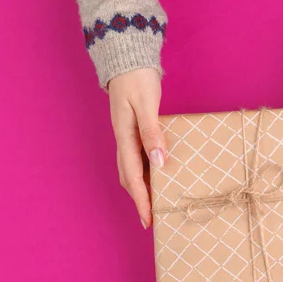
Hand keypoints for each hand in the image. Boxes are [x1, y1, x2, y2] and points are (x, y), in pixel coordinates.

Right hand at [108, 68, 165, 229]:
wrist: (127, 61)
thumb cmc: (137, 80)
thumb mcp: (146, 104)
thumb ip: (151, 133)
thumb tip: (159, 162)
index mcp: (125, 138)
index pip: (133, 177)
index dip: (141, 200)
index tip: (148, 220)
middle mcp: (123, 141)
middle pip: (130, 179)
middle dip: (140, 201)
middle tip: (152, 220)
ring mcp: (127, 137)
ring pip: (132, 171)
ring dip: (142, 189)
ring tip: (156, 204)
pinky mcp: (133, 132)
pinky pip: (138, 159)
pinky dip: (146, 174)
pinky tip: (158, 177)